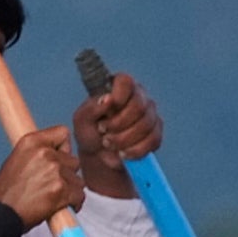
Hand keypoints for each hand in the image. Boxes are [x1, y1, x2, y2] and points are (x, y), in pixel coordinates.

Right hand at [0, 126, 83, 233]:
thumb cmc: (4, 193)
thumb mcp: (15, 160)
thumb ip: (36, 153)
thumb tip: (56, 154)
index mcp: (31, 142)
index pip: (63, 133)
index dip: (63, 148)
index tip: (57, 159)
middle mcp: (45, 153)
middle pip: (73, 160)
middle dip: (66, 174)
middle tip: (50, 185)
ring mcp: (55, 171)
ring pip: (78, 180)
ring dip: (69, 190)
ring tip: (51, 198)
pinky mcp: (62, 190)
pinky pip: (79, 195)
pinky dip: (73, 203)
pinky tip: (59, 207)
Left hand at [67, 71, 160, 187]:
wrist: (98, 155)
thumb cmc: (89, 132)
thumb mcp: (81, 121)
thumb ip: (91, 108)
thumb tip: (107, 99)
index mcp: (118, 87)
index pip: (125, 81)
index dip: (118, 96)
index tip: (108, 110)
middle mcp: (138, 96)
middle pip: (138, 105)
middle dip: (118, 124)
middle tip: (103, 131)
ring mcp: (149, 114)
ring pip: (145, 125)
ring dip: (123, 139)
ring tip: (108, 143)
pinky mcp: (156, 132)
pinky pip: (152, 140)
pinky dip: (134, 150)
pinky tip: (123, 152)